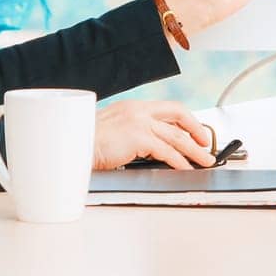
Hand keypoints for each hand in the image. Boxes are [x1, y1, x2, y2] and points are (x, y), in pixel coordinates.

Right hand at [92, 100, 214, 170]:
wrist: (69, 147)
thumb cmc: (85, 144)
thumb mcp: (112, 132)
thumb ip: (131, 134)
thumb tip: (151, 148)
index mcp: (132, 107)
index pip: (167, 108)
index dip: (185, 119)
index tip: (194, 130)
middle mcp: (137, 110)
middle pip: (178, 116)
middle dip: (197, 129)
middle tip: (205, 143)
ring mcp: (139, 122)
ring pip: (177, 136)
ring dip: (194, 150)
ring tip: (204, 160)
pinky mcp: (138, 137)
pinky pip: (167, 151)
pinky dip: (179, 161)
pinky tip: (185, 168)